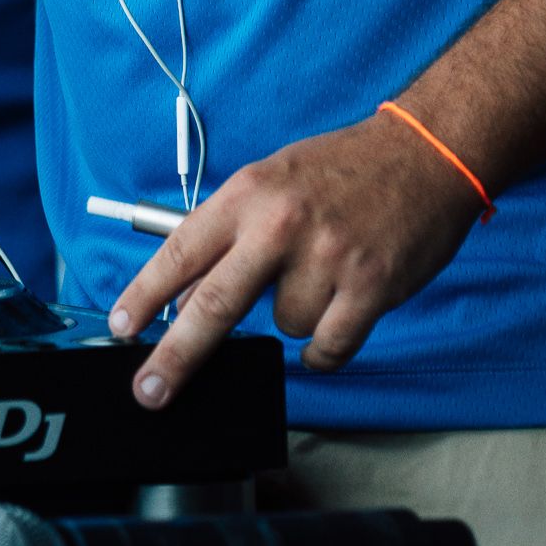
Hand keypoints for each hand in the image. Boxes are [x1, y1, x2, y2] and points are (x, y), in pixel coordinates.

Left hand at [108, 113, 485, 408]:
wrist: (423, 154)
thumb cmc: (341, 168)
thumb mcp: (272, 179)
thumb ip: (232, 230)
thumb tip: (189, 289)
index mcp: (248, 193)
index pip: (182, 250)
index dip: (145, 293)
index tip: (122, 326)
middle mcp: (280, 225)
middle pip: (214, 304)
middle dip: (176, 356)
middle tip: (150, 390)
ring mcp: (326, 258)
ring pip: (282, 326)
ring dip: (295, 314)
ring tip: (321, 273)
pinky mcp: (369, 288)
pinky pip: (327, 347)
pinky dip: (324, 348)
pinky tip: (335, 318)